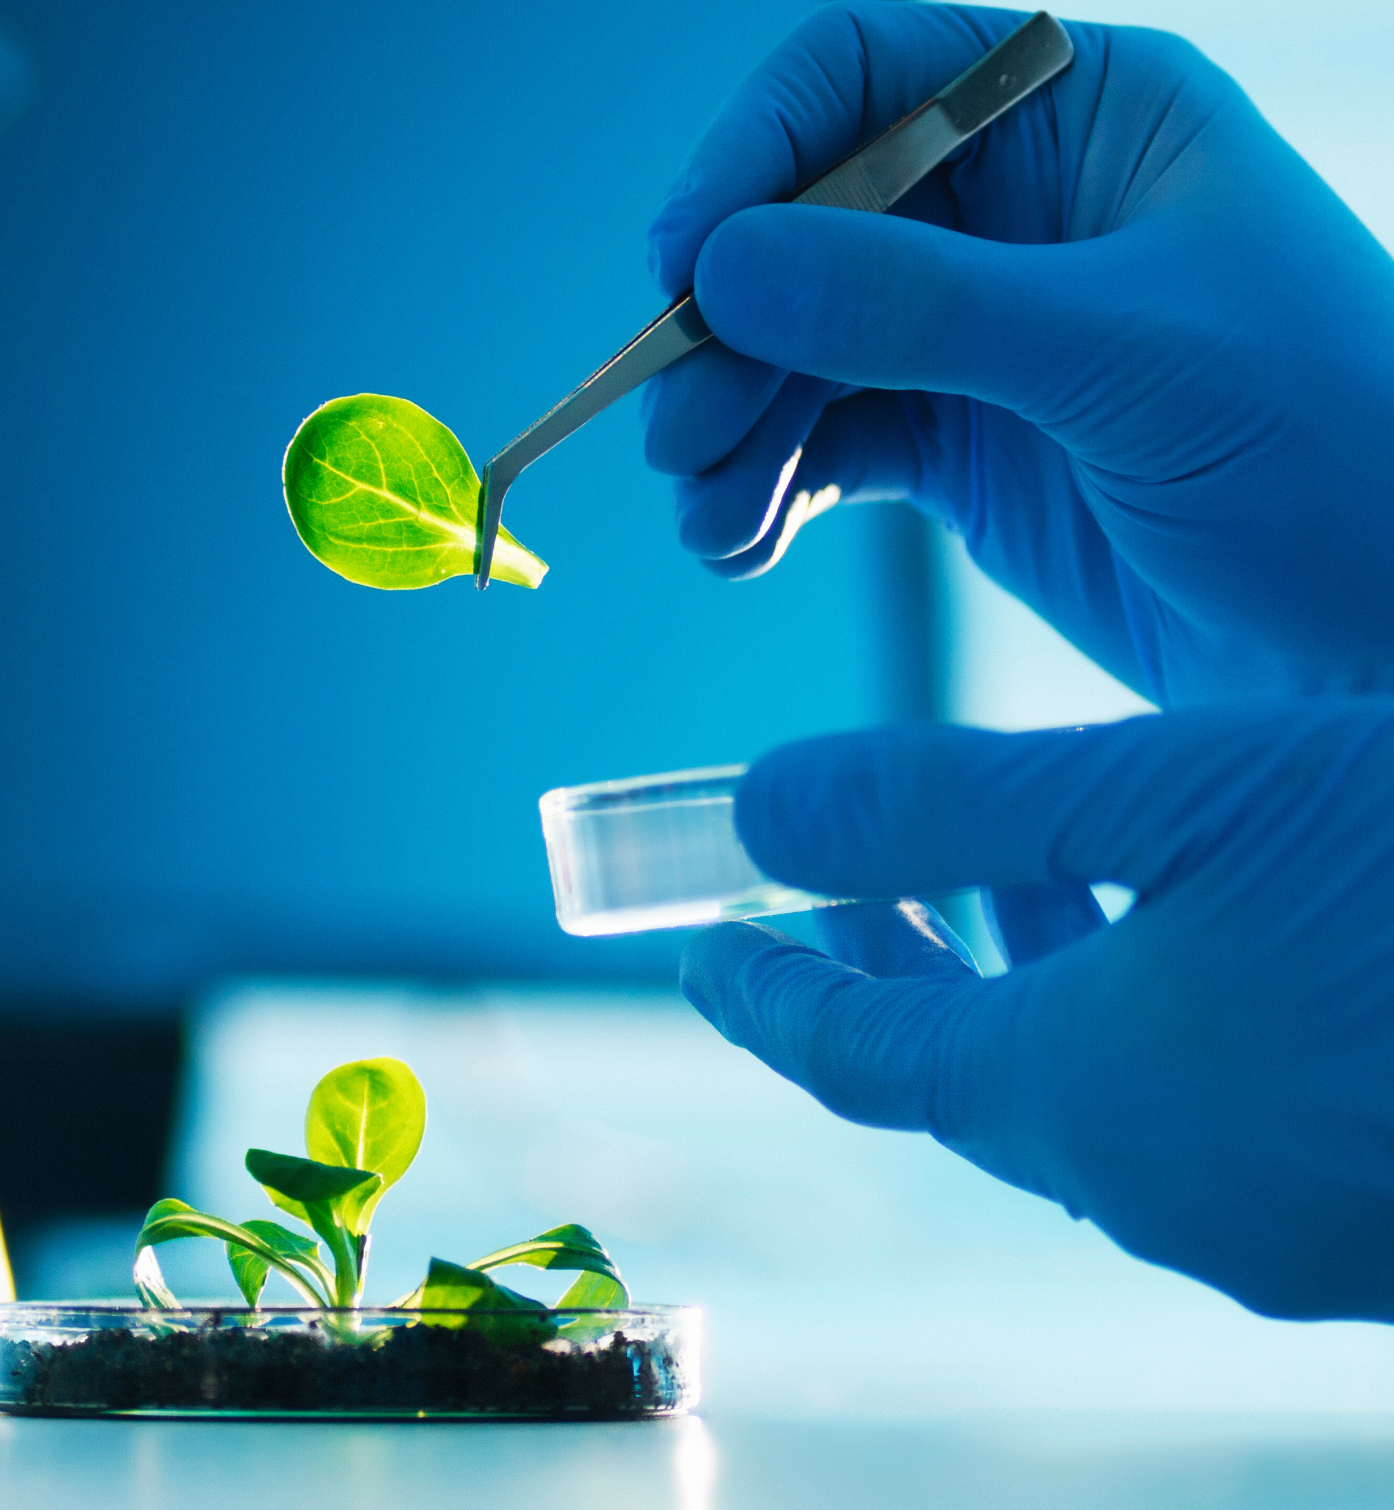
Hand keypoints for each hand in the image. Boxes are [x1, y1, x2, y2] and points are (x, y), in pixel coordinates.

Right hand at [639, 1, 1393, 703]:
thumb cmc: (1345, 459)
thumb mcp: (1133, 361)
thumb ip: (918, 305)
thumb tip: (719, 265)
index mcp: (1091, 115)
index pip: (861, 76)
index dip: (753, 152)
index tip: (685, 264)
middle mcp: (1026, 202)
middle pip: (800, 216)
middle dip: (727, 326)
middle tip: (680, 430)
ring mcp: (988, 326)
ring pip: (792, 338)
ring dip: (731, 422)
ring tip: (710, 516)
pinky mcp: (970, 442)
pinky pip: (820, 435)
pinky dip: (764, 485)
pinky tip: (739, 541)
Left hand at [682, 704, 1393, 1322]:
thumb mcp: (1181, 791)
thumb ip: (948, 804)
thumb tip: (753, 808)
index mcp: (1078, 1097)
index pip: (856, 1058)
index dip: (769, 993)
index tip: (702, 949)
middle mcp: (1164, 1199)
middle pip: (970, 1092)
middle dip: (891, 984)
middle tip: (840, 893)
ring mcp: (1282, 1238)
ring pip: (1102, 1120)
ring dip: (1032, 1007)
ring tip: (1019, 886)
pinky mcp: (1375, 1238)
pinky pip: (1214, 1146)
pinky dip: (1150, 1051)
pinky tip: (1194, 957)